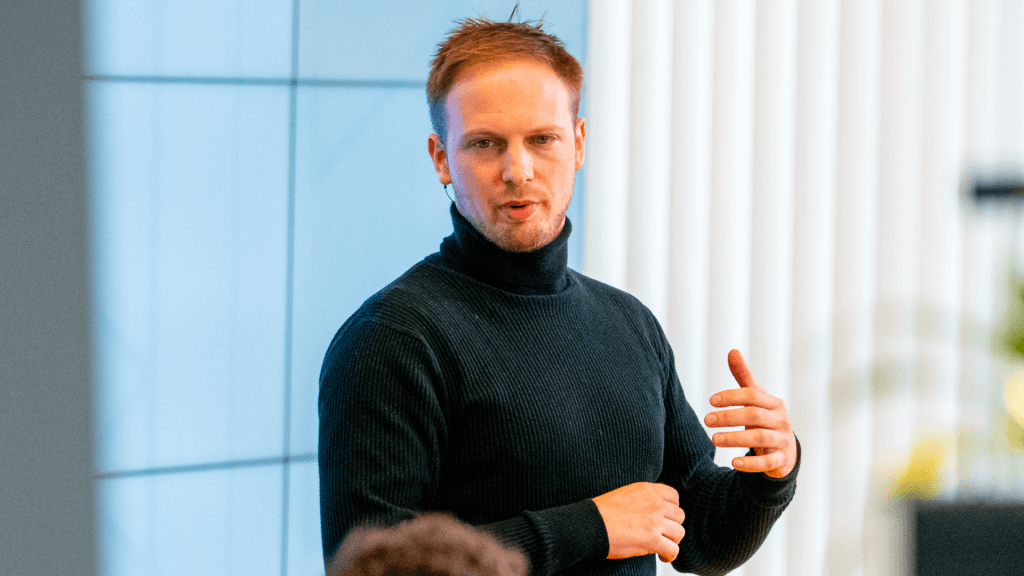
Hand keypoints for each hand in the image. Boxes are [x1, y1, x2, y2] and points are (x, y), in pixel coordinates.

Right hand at [591, 482, 685, 562]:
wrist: (591, 525)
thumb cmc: (602, 512)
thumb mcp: (625, 494)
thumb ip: (643, 499)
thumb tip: (653, 511)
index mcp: (647, 490)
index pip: (674, 496)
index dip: (672, 508)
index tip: (666, 517)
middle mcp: (655, 503)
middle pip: (679, 515)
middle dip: (672, 526)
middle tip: (663, 534)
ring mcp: (655, 522)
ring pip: (679, 533)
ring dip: (672, 541)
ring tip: (663, 546)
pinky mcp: (652, 540)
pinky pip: (673, 549)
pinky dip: (669, 555)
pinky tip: (662, 556)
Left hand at [704, 349, 796, 477]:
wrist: (785, 449)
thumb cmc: (764, 419)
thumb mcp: (756, 398)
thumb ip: (744, 377)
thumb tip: (732, 350)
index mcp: (774, 403)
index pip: (752, 395)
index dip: (731, 397)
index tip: (710, 401)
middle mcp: (781, 420)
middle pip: (754, 415)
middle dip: (729, 417)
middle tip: (707, 420)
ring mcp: (783, 440)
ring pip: (760, 438)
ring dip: (735, 438)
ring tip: (714, 439)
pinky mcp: (782, 460)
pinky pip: (767, 462)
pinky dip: (751, 463)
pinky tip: (733, 462)